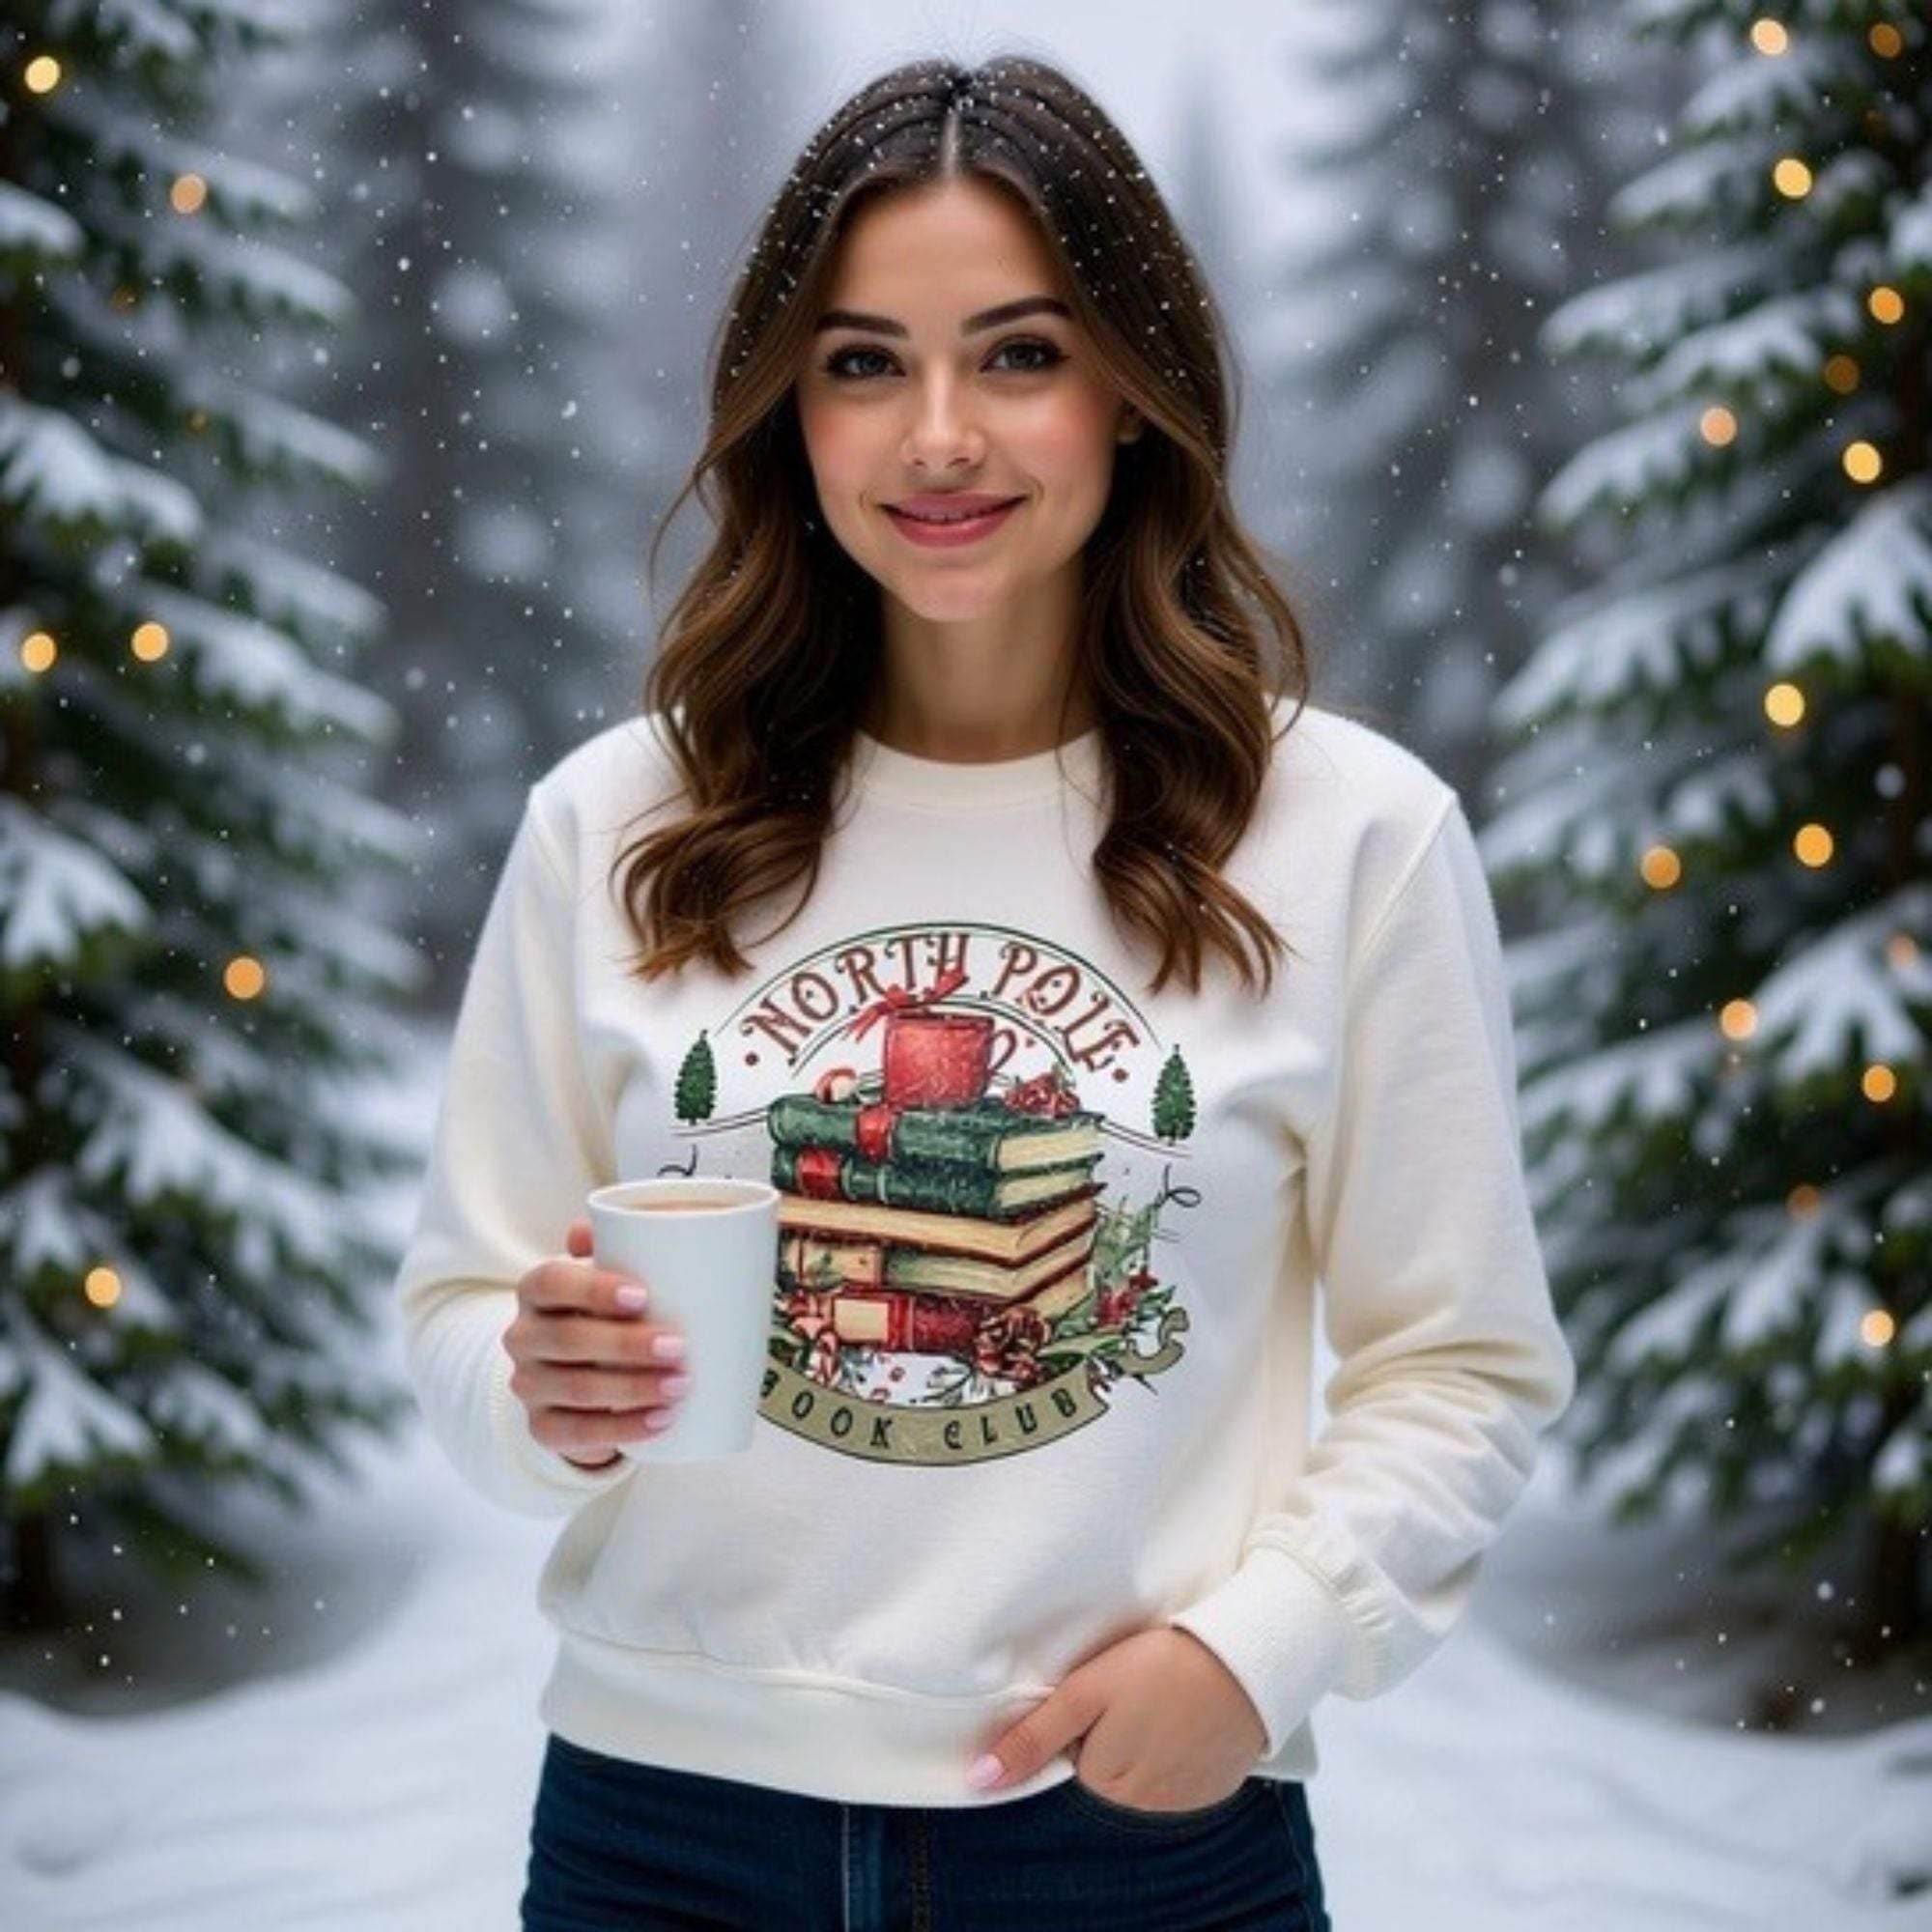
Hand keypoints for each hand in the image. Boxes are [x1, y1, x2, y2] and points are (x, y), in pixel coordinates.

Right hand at [505, 1218, 690, 1468]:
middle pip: (566, 1340)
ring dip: (632, 1389)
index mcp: (536, 1289)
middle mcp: (522, 1336)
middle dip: (625, 1345)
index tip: (644, 1296)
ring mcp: (528, 1384)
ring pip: (574, 1390)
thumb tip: (615, 1220)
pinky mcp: (542, 1426)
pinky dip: (624, 1429)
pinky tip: (661, 1421)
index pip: (551, 1282)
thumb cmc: (610, 1309)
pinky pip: (577, 1433)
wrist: (587, 1370)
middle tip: (679, 1347)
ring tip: (681, 1385)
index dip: (593, 1289)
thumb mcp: (613, 1272)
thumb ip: (622, 1238)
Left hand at [968, 1627, 1267, 1810]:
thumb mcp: (1086, 1692)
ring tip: (1162, 1700)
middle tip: (1133, 1691)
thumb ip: (1034, 1737)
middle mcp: (1143, 1809)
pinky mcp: (1213, 1789)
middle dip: (1108, 1736)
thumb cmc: (1161, 1667)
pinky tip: (1185, 1718)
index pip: (1071, 1761)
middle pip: (1104, 1773)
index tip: (1102, 1694)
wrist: (1246, 1660)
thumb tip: (981, 1780)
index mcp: (1106, 1785)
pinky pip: (1177, 1779)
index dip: (1080, 1724)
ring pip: (1140, 1776)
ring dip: (1142, 1745)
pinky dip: (1177, 1753)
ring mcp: (1182, 1803)